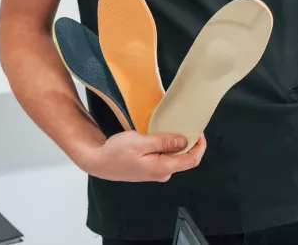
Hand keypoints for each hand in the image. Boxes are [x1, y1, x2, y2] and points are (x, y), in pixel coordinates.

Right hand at [77, 131, 206, 181]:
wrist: (98, 161)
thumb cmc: (116, 151)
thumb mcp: (141, 142)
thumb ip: (164, 142)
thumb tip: (185, 141)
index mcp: (162, 168)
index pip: (192, 160)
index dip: (200, 145)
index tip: (199, 130)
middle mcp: (162, 173)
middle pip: (185, 158)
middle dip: (189, 142)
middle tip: (186, 124)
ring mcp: (155, 172)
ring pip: (174, 157)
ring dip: (177, 143)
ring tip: (173, 127)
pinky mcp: (149, 168)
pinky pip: (165, 157)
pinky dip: (167, 146)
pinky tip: (161, 136)